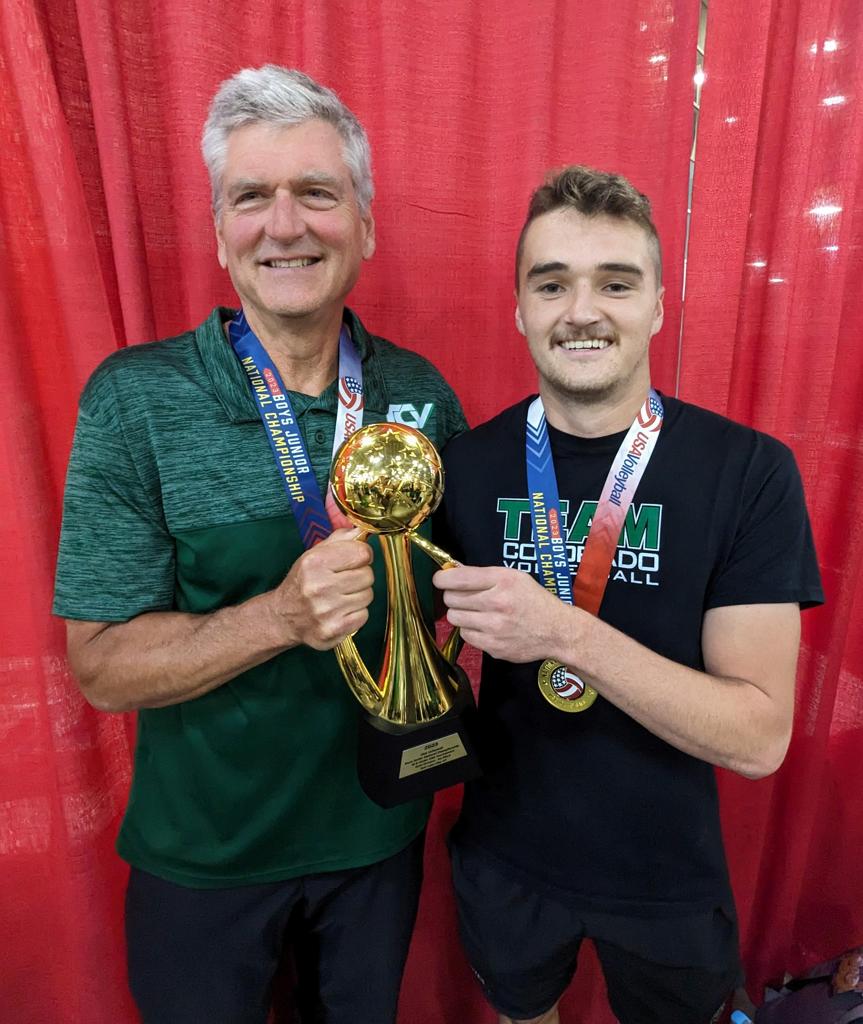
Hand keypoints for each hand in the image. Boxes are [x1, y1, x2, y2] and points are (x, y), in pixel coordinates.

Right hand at [273, 528, 373, 649]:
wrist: (283, 617)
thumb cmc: (303, 582)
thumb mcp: (314, 554)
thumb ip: (340, 540)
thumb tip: (362, 531)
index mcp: (315, 562)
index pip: (362, 553)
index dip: (362, 555)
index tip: (354, 560)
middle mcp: (319, 587)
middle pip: (368, 575)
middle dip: (360, 576)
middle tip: (344, 580)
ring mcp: (326, 611)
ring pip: (368, 596)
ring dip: (358, 595)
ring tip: (341, 596)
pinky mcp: (333, 630)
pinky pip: (363, 616)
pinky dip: (356, 613)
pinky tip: (340, 611)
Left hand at [432, 565, 572, 662]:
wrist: (557, 630)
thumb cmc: (533, 600)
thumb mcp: (513, 577)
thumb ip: (482, 574)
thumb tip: (451, 571)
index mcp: (502, 580)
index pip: (458, 578)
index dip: (442, 578)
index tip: (440, 580)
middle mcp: (497, 603)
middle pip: (451, 598)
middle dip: (453, 596)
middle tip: (464, 598)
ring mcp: (495, 627)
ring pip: (454, 617)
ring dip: (460, 614)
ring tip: (476, 613)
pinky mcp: (493, 646)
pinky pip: (465, 635)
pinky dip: (471, 630)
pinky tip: (485, 627)